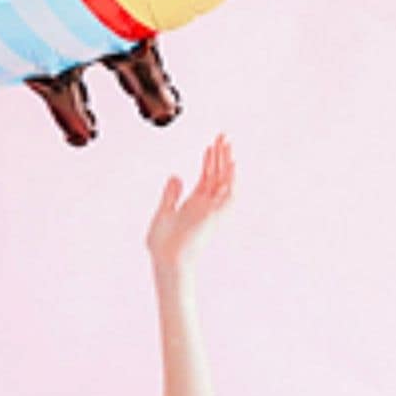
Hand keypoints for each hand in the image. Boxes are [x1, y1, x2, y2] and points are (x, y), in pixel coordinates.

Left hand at [145, 132, 233, 272]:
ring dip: (226, 163)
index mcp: (194, 203)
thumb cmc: (163, 244)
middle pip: (217, 175)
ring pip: (224, 181)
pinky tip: (232, 165)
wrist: (165, 259)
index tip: (210, 145)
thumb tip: (176, 176)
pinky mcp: (215, 216)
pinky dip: (232, 181)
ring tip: (226, 144)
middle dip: (220, 156)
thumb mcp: (163, 212)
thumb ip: (171, 194)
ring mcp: (211, 210)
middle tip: (222, 136)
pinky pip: (229, 196)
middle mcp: (206, 205)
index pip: (207, 177)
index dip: (209, 161)